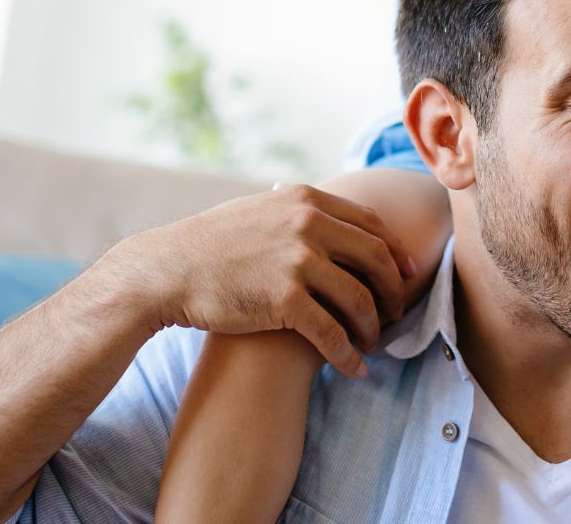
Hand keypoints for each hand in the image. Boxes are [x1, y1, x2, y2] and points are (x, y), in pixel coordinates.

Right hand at [94, 184, 419, 377]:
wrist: (164, 272)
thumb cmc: (208, 245)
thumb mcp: (259, 210)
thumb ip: (298, 212)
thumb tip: (327, 216)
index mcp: (306, 200)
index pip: (371, 224)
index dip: (394, 253)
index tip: (406, 274)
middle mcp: (309, 224)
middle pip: (376, 259)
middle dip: (393, 291)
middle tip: (396, 314)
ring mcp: (298, 261)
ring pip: (359, 299)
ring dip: (372, 327)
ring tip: (372, 343)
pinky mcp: (285, 299)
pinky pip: (332, 333)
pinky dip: (348, 355)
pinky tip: (354, 370)